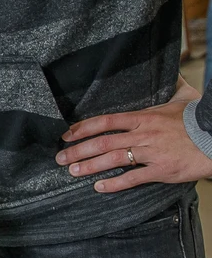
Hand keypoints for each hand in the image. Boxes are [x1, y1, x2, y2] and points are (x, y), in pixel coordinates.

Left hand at [56, 80, 211, 192]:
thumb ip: (172, 85)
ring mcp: (152, 153)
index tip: (66, 135)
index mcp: (144, 117)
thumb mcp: (184, 97)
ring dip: (90, 166)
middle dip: (78, 150)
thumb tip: (170, 70)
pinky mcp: (162, 171)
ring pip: (114, 159)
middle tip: (60, 158)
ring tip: (73, 171)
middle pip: (103, 142)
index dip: (82, 128)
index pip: (106, 121)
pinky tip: (99, 187)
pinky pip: (133, 179)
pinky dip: (114, 184)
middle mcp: (144, 135)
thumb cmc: (199, 118)